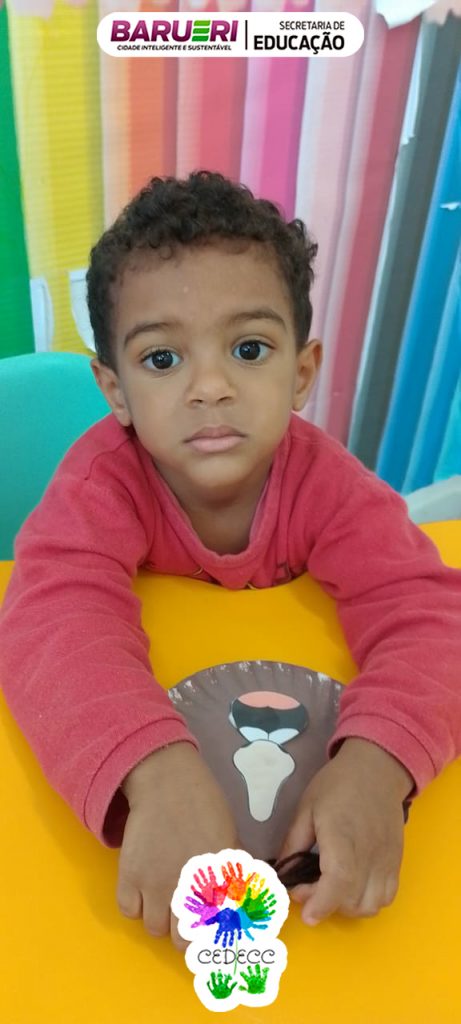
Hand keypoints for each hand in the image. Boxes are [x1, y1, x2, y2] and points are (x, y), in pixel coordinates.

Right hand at [117, 742, 238, 949]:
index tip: (214, 931)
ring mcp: (156, 884)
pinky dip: (136, 906)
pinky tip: (144, 890)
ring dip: (161, 920)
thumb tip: (241, 898)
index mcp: (216, 882)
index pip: (217, 931)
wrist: (168, 782)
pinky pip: (128, 910)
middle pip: (184, 941)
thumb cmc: (205, 805)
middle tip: (188, 916)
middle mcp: (187, 889)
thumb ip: (235, 872)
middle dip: (187, 934)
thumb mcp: (230, 838)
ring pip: (155, 929)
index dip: (215, 937)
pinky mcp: (130, 874)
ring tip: (165, 900)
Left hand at [276, 738, 413, 924]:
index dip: (321, 904)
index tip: (305, 913)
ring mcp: (386, 859)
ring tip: (331, 889)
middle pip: (352, 901)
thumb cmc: (337, 785)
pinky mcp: (396, 861)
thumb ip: (294, 843)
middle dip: (326, 905)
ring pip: (371, 905)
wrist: (377, 769)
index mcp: (342, 836)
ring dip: (348, 907)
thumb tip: (281, 872)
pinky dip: (369, 901)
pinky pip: (387, 896)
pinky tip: (354, 887)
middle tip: (308, 889)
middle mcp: (368, 853)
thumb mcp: (307, 808)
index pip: (338, 882)